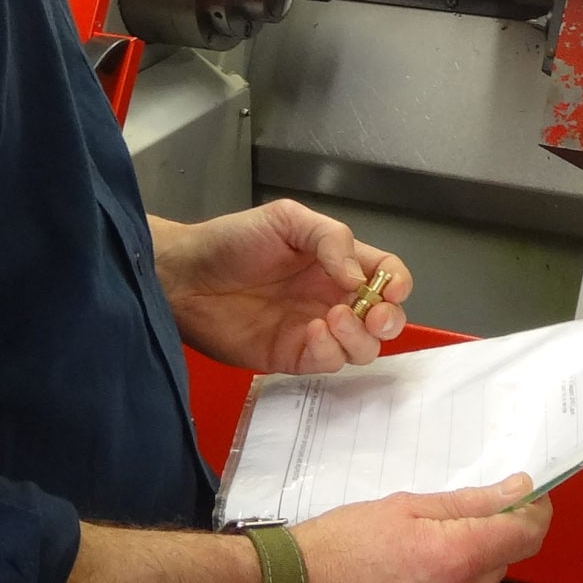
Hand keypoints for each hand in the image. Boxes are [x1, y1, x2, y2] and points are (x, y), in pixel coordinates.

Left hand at [146, 198, 410, 373]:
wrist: (183, 277)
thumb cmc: (231, 241)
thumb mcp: (286, 220)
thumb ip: (331, 239)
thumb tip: (359, 277)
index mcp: (337, 262)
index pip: (385, 274)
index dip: (398, 283)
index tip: (392, 288)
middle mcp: (332, 297)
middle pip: (385, 318)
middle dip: (389, 319)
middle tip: (373, 314)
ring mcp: (315, 330)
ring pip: (363, 348)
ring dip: (359, 336)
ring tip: (332, 316)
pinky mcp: (293, 357)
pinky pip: (328, 363)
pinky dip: (330, 351)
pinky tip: (313, 331)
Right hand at [295, 477, 552, 582]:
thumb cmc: (333, 549)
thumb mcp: (402, 507)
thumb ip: (468, 503)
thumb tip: (518, 494)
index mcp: (452, 559)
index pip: (525, 536)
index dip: (531, 515)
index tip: (526, 506)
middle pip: (494, 568)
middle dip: (475, 551)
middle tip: (431, 540)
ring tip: (401, 577)